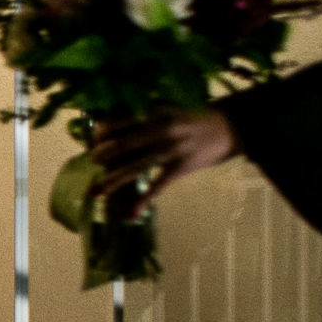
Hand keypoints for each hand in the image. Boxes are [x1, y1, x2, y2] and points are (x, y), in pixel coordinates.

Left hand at [89, 108, 240, 216]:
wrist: (229, 126)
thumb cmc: (191, 117)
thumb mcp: (166, 107)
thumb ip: (142, 115)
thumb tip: (109, 128)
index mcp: (152, 113)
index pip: (116, 123)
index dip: (100, 133)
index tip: (93, 140)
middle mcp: (159, 130)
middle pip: (121, 146)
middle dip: (101, 156)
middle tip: (92, 162)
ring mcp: (170, 151)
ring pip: (134, 168)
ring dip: (111, 181)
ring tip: (94, 191)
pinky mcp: (180, 168)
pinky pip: (158, 187)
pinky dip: (143, 201)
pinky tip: (131, 214)